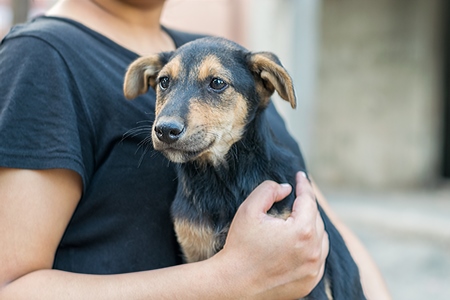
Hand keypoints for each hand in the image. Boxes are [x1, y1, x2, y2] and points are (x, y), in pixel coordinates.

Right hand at [215, 172, 328, 299]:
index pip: (308, 200)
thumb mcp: (249, 209)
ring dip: (312, 226)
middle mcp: (313, 251)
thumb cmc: (240, 246)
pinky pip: (318, 259)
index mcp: (302, 231)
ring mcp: (313, 270)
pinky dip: (312, 247)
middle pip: (316, 219)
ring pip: (321, 239)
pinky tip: (299, 243)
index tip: (300, 176)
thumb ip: (269, 190)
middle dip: (305, 206)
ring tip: (297, 219)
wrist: (233, 284)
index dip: (304, 185)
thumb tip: (287, 189)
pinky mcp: (309, 283)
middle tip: (294, 198)